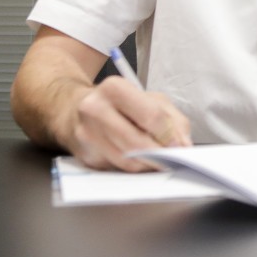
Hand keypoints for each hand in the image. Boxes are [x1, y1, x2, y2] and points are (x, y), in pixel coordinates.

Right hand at [71, 76, 191, 171]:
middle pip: (137, 142)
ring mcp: (87, 134)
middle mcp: (95, 110)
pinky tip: (142, 160)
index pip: (150, 116)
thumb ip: (173, 119)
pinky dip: (136, 167)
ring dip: (149, 164)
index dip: (169, 134)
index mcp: (115, 89)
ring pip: (127, 160)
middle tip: (173, 157)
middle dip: (160, 153)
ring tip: (160, 158)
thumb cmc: (121, 103)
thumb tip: (182, 145)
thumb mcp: (152, 99)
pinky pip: (117, 168)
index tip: (179, 144)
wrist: (74, 109)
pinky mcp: (84, 155)